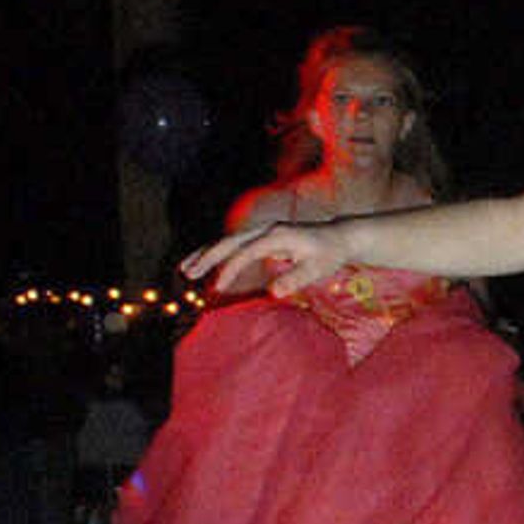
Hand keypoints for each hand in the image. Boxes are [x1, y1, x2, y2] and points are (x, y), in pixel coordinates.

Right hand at [181, 220, 347, 297]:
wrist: (339, 237)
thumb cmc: (329, 254)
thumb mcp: (318, 269)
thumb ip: (296, 279)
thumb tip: (274, 292)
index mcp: (277, 236)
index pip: (246, 252)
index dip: (231, 269)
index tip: (218, 287)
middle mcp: (266, 230)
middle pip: (229, 242)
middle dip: (207, 257)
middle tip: (188, 274)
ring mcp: (262, 231)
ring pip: (228, 241)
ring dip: (206, 254)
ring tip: (185, 269)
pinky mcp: (262, 237)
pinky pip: (235, 244)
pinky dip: (217, 253)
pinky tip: (203, 264)